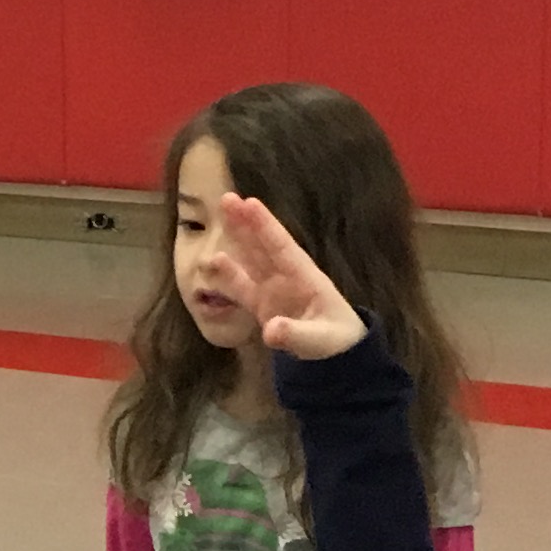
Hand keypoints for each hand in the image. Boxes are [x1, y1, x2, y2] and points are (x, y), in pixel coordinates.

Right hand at [211, 192, 366, 360]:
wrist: (337, 352)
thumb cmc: (335, 340)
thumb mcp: (320, 341)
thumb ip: (295, 334)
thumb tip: (270, 330)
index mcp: (305, 277)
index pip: (281, 246)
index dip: (265, 226)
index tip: (249, 202)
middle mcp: (286, 276)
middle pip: (263, 245)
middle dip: (246, 223)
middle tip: (226, 198)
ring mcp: (272, 289)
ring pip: (251, 258)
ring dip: (236, 239)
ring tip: (219, 218)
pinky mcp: (262, 305)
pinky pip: (242, 286)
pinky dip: (228, 276)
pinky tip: (213, 262)